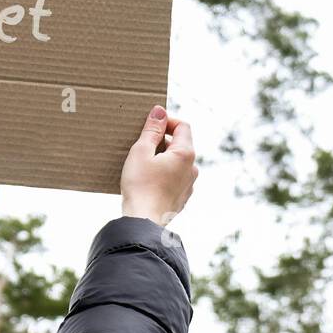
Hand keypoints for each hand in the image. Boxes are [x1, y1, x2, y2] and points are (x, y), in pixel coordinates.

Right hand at [120, 105, 197, 224]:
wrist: (144, 221)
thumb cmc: (140, 185)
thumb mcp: (141, 151)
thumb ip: (152, 130)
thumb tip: (160, 111)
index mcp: (185, 154)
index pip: (183, 126)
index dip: (167, 121)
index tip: (150, 124)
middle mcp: (192, 169)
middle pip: (180, 144)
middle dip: (162, 141)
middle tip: (141, 145)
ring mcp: (189, 185)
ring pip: (177, 163)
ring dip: (163, 158)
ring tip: (142, 164)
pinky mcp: (182, 198)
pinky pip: (174, 178)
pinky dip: (163, 174)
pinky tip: (147, 180)